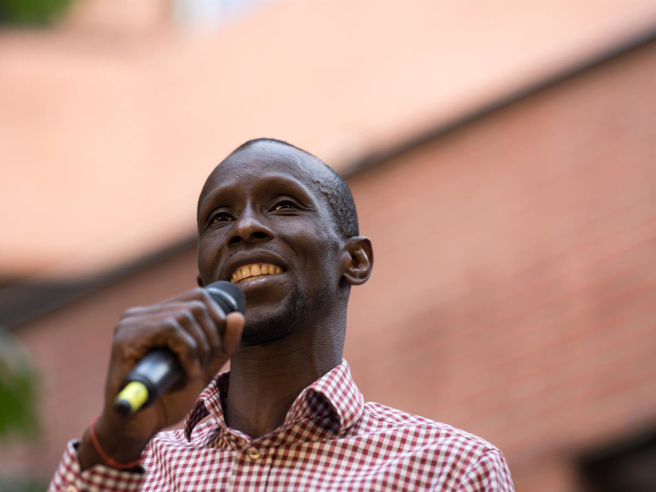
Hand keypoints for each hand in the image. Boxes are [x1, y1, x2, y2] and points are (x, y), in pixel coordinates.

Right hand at [78, 287, 243, 469]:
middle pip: (196, 306)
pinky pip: (170, 329)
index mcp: (156, 317)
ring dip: (200, 348)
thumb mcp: (204, 367)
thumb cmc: (167, 398)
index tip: (214, 350)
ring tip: (193, 372)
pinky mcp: (125, 339)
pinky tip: (186, 373)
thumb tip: (237, 316)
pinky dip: (188, 352)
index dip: (217, 320)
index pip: (198, 297)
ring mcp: (130, 324)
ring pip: (185, 316)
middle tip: (203, 366)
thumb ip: (222, 344)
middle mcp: (140, 315)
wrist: (138, 429)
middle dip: (210, 338)